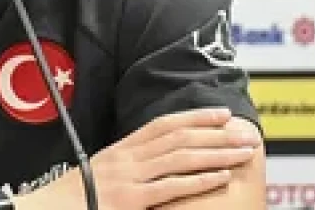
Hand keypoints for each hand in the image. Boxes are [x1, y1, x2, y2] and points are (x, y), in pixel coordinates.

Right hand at [25, 108, 259, 209]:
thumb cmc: (69, 200)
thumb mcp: (98, 176)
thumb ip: (124, 170)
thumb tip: (147, 171)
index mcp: (120, 150)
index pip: (163, 125)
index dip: (195, 118)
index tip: (220, 115)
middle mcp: (127, 158)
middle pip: (179, 137)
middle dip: (215, 134)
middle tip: (245, 133)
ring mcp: (129, 178)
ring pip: (181, 158)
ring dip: (216, 153)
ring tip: (242, 152)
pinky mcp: (130, 200)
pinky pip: (170, 186)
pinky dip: (198, 180)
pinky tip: (220, 176)